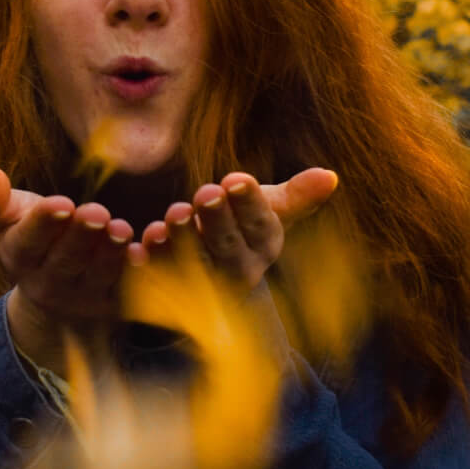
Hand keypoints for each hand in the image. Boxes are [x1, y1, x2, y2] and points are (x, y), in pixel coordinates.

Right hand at [0, 168, 133, 372]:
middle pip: (67, 261)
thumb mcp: (11, 223)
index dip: (44, 224)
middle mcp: (50, 284)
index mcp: (21, 258)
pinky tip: (154, 247)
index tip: (61, 203)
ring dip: (113, 254)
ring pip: (102, 276)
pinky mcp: (118, 305)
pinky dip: (147, 268)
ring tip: (122, 230)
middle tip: (97, 213)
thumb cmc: (35, 242)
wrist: (58, 298)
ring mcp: (86, 298)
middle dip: (82, 237)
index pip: (29, 242)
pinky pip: (135, 286)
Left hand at [129, 168, 337, 289]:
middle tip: (205, 191)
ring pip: (192, 266)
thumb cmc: (242, 226)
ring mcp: (202, 286)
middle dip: (216, 220)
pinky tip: (139, 246)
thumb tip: (330, 176)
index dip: (249, 204)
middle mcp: (237, 271)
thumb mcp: (270, 209)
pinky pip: (157, 282)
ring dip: (181, 241)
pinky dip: (149, 265)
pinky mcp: (168, 293)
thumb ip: (296, 195)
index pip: (261, 226)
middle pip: (228, 247)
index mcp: (264, 245)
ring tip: (173, 215)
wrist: (215, 275)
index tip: (236, 178)